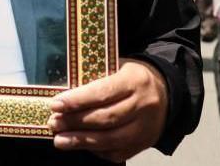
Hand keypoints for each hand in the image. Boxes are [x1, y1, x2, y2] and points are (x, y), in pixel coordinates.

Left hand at [48, 59, 167, 161]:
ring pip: (110, 139)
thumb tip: (63, 98)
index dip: (77, 100)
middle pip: (105, 118)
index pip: (103, 92)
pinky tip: (80, 145)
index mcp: (135, 81)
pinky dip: (95, 150)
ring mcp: (146, 127)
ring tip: (59, 140)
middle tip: (54, 123)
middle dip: (75, 122)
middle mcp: (143, 105)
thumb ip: (94, 80)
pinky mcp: (144, 143)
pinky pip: (117, 151)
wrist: (166, 93)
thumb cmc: (131, 78)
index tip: (55, 104)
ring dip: (81, 141)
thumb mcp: (116, 67)